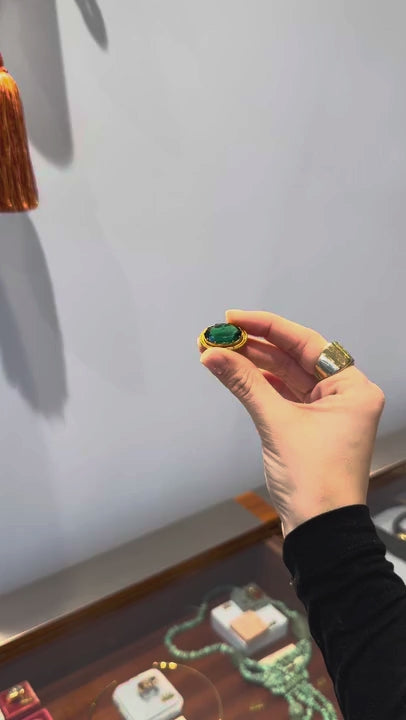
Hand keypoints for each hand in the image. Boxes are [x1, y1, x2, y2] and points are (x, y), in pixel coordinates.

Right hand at [198, 310, 384, 536]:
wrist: (321, 532)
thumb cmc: (313, 478)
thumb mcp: (277, 423)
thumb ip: (244, 383)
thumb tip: (212, 354)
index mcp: (353, 388)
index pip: (307, 343)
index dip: (268, 327)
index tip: (235, 318)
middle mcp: (344, 396)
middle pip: (295, 359)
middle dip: (256, 348)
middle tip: (220, 336)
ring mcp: (327, 413)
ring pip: (287, 378)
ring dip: (255, 366)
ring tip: (220, 352)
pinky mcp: (310, 429)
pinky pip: (284, 398)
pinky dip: (260, 387)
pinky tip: (236, 375)